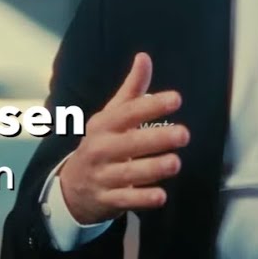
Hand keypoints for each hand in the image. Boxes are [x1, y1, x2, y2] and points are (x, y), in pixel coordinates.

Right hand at [57, 52, 189, 225]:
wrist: (73, 187)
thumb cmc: (101, 144)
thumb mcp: (111, 116)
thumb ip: (132, 90)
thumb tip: (144, 58)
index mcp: (104, 125)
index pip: (128, 113)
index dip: (151, 105)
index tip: (176, 99)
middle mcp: (102, 149)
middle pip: (129, 143)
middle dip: (156, 139)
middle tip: (184, 134)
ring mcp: (103, 176)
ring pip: (128, 173)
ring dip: (153, 169)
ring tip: (175, 163)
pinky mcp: (107, 200)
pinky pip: (125, 200)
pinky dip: (142, 199)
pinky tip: (161, 196)